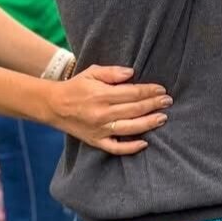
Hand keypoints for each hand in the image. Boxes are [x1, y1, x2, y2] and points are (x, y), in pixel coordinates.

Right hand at [44, 65, 171, 155]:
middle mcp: (102, 113)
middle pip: (135, 110)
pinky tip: (144, 143)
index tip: (162, 90)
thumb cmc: (76, 87)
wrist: (53, 105)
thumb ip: (112, 72)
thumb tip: (132, 73)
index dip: (150, 91)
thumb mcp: (92, 73)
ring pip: (130, 128)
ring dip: (149, 123)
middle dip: (154, 105)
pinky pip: (116, 148)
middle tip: (168, 101)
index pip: (133, 93)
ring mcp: (99, 129)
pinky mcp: (96, 141)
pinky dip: (130, 147)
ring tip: (163, 118)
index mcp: (101, 95)